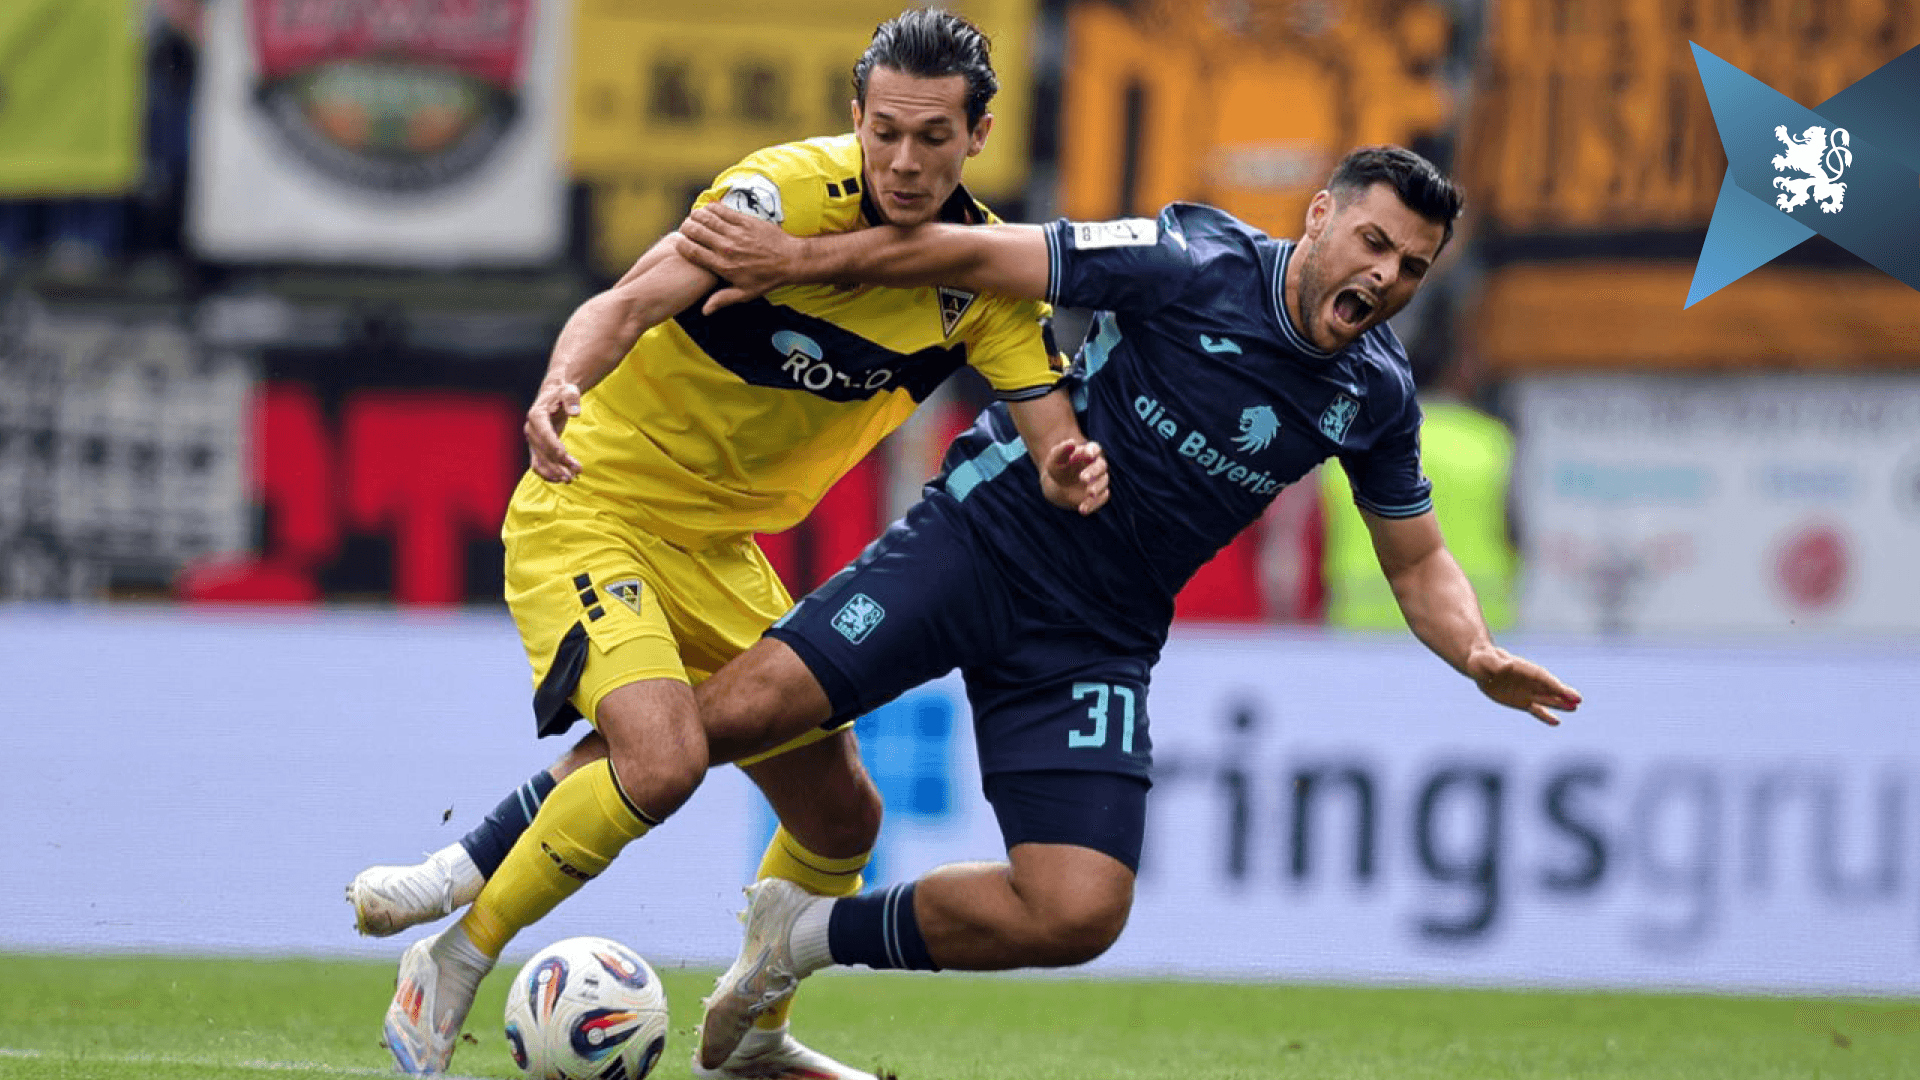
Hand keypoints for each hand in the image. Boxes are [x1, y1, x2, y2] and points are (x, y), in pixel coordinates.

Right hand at [526, 380, 583, 481]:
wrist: (553, 395)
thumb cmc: (562, 393)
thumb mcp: (569, 391)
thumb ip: (571, 399)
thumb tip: (575, 413)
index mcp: (536, 415)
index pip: (545, 434)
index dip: (554, 446)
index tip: (565, 456)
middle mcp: (531, 429)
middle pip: (543, 450)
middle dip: (558, 463)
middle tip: (576, 473)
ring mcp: (532, 440)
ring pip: (540, 461)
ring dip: (553, 472)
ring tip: (570, 479)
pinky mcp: (536, 447)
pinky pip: (538, 464)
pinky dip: (548, 473)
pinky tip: (561, 479)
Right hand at [674, 204, 802, 313]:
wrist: (790, 260)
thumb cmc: (767, 278)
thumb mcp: (744, 294)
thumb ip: (722, 300)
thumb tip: (704, 311)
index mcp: (723, 266)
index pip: (692, 251)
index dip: (681, 245)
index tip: (679, 243)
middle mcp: (727, 248)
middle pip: (696, 231)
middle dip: (686, 228)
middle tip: (686, 228)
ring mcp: (736, 232)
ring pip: (706, 218)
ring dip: (696, 216)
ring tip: (695, 218)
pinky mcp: (745, 220)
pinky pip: (722, 210)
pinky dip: (712, 208)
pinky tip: (708, 210)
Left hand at [1040, 439, 1107, 514]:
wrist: (1058, 486)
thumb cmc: (1058, 468)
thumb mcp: (1055, 459)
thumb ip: (1061, 450)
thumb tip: (1072, 442)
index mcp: (1088, 452)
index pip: (1094, 448)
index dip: (1092, 451)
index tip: (1088, 455)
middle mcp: (1097, 465)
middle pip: (1101, 466)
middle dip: (1093, 472)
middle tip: (1083, 478)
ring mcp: (1100, 480)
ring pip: (1103, 483)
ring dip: (1097, 488)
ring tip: (1089, 494)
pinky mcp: (1099, 494)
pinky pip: (1101, 499)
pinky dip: (1094, 504)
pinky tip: (1083, 509)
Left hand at [1465, 645, 1581, 725]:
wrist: (1478, 665)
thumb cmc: (1481, 659)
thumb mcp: (1485, 660)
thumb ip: (1497, 664)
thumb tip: (1507, 666)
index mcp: (1523, 669)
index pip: (1543, 678)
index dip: (1556, 686)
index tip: (1569, 693)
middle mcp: (1529, 681)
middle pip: (1549, 689)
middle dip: (1563, 695)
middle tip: (1578, 701)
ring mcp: (1526, 692)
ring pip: (1546, 699)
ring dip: (1559, 704)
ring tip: (1574, 708)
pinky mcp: (1521, 702)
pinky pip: (1535, 710)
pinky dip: (1545, 716)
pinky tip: (1557, 723)